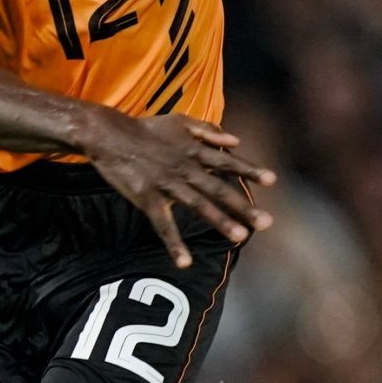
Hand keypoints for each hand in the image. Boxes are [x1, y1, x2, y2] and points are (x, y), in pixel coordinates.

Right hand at [78, 109, 274, 268]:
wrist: (108, 134)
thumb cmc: (144, 127)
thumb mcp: (179, 120)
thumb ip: (207, 130)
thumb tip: (235, 139)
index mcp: (194, 151)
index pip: (228, 162)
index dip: (250, 171)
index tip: (272, 181)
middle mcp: (186, 169)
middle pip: (219, 189)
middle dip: (243, 206)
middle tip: (267, 223)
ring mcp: (167, 185)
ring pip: (198, 206)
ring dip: (220, 222)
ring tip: (240, 238)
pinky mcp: (147, 198)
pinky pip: (163, 224)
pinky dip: (174, 243)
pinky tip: (184, 262)